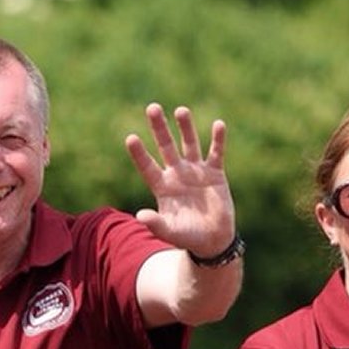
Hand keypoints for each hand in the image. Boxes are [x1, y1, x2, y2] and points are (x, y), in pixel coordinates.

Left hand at [124, 103, 235, 257]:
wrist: (213, 240)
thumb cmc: (188, 237)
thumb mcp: (170, 232)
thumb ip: (156, 224)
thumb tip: (140, 216)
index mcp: (162, 186)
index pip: (147, 166)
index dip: (139, 153)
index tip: (130, 138)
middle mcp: (177, 174)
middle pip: (166, 146)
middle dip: (159, 128)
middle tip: (152, 107)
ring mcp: (196, 171)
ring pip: (189, 144)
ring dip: (186, 127)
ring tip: (181, 110)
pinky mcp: (215, 173)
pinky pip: (216, 153)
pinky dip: (218, 140)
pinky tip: (218, 124)